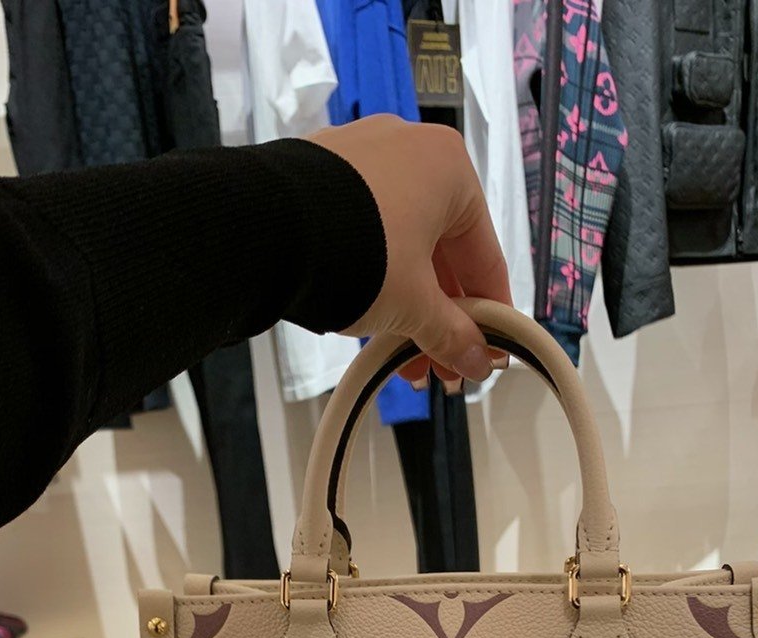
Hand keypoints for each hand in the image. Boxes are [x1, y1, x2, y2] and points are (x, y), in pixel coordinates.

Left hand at [309, 115, 511, 386]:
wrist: (267, 230)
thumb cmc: (356, 251)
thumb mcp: (414, 305)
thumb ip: (452, 335)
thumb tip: (478, 362)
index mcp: (450, 168)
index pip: (486, 255)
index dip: (491, 313)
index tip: (490, 349)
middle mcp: (410, 150)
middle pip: (442, 252)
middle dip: (442, 318)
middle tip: (442, 366)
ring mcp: (363, 158)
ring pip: (402, 245)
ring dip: (409, 306)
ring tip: (403, 359)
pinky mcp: (324, 175)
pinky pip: (365, 232)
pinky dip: (375, 277)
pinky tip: (371, 322)